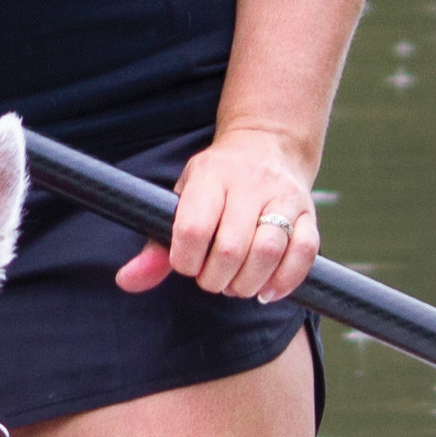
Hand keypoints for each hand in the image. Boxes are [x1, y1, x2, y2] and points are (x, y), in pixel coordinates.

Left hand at [117, 125, 321, 302]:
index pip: (194, 228)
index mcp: (210, 176)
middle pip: (232, 247)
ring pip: (269, 251)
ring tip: (235, 285)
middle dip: (216, 278)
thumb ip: (155, 246)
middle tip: (211, 280)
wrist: (267, 145)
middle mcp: (249, 183)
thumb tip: (126, 281)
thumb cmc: (214, 184)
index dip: (186, 260)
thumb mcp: (180, 201)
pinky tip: (266, 290)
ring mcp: (283, 197)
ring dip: (247, 283)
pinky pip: (304, 252)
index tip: (186, 265)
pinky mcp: (309, 213)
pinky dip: (285, 280)